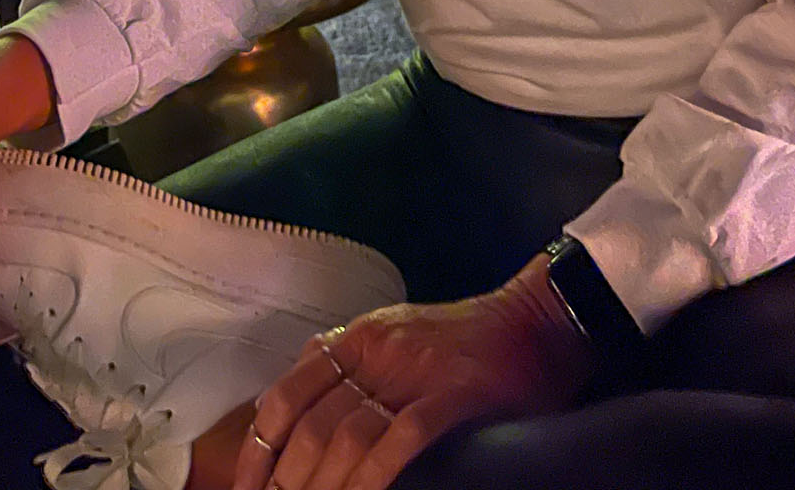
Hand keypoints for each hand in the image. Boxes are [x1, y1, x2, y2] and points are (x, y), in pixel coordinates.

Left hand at [231, 254, 599, 489]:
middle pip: (311, 424)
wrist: (537, 321)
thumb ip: (348, 358)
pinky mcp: (454, 393)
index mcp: (355, 338)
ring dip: (325, 486)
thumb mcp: (394, 335)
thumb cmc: (465, 340)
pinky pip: (402, 438)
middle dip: (287, 481)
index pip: (285, 395)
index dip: (258, 451)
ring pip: (348, 435)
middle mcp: (375, 350)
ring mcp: (413, 371)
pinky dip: (376, 475)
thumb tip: (299, 388)